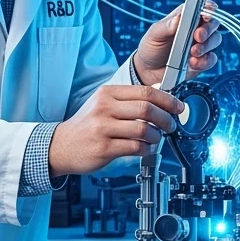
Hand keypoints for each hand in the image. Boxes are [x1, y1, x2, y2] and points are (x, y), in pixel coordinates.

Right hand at [48, 85, 184, 174]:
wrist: (61, 146)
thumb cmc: (86, 125)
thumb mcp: (103, 104)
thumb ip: (128, 99)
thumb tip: (159, 92)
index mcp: (107, 93)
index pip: (145, 92)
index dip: (167, 100)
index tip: (178, 107)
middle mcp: (104, 108)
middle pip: (147, 109)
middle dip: (166, 118)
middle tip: (171, 125)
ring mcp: (103, 128)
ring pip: (143, 129)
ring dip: (157, 136)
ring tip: (157, 139)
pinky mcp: (104, 147)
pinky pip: (135, 147)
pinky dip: (147, 149)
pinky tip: (146, 149)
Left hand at [132, 11, 221, 86]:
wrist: (149, 71)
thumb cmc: (151, 48)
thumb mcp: (154, 34)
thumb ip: (166, 26)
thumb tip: (178, 18)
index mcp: (185, 17)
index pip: (202, 7)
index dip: (208, 8)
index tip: (207, 14)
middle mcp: (196, 29)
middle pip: (213, 23)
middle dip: (208, 29)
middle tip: (198, 36)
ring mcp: (200, 45)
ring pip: (215, 40)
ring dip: (206, 45)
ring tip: (192, 52)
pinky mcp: (202, 61)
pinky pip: (211, 59)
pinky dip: (205, 61)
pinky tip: (192, 63)